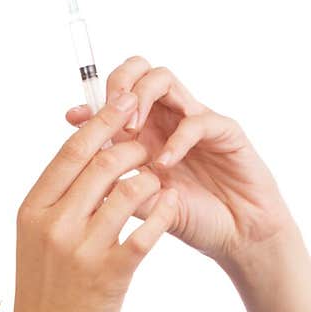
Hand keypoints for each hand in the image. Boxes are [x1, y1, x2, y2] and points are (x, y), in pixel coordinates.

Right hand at [12, 96, 177, 311]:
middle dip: (133, 147)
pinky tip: (172, 204)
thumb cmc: (47, 295)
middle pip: (102, 164)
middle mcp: (53, 226)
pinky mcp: (110, 275)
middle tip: (150, 144)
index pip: (71, 152)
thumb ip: (56, 200)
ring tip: (160, 178)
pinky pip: (146, 230)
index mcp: (32, 211)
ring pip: (128, 190)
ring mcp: (81, 250)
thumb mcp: (37, 242)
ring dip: (150, 178)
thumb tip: (84, 153)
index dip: (101, 123)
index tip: (123, 104)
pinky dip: (163, 211)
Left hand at [65, 56, 299, 269]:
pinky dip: (175, 139)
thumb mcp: (146, 209)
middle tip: (110, 118)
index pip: (115, 101)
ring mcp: (196, 122)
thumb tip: (79, 174)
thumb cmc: (195, 221)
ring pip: (164, 80)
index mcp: (146, 135)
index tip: (72, 118)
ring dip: (141, 98)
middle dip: (118, 85)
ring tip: (131, 133)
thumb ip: (118, 187)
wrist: (238, 238)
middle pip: (139, 73)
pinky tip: (164, 164)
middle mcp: (168, 121)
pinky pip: (196, 120)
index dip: (92, 103)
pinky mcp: (225, 132)